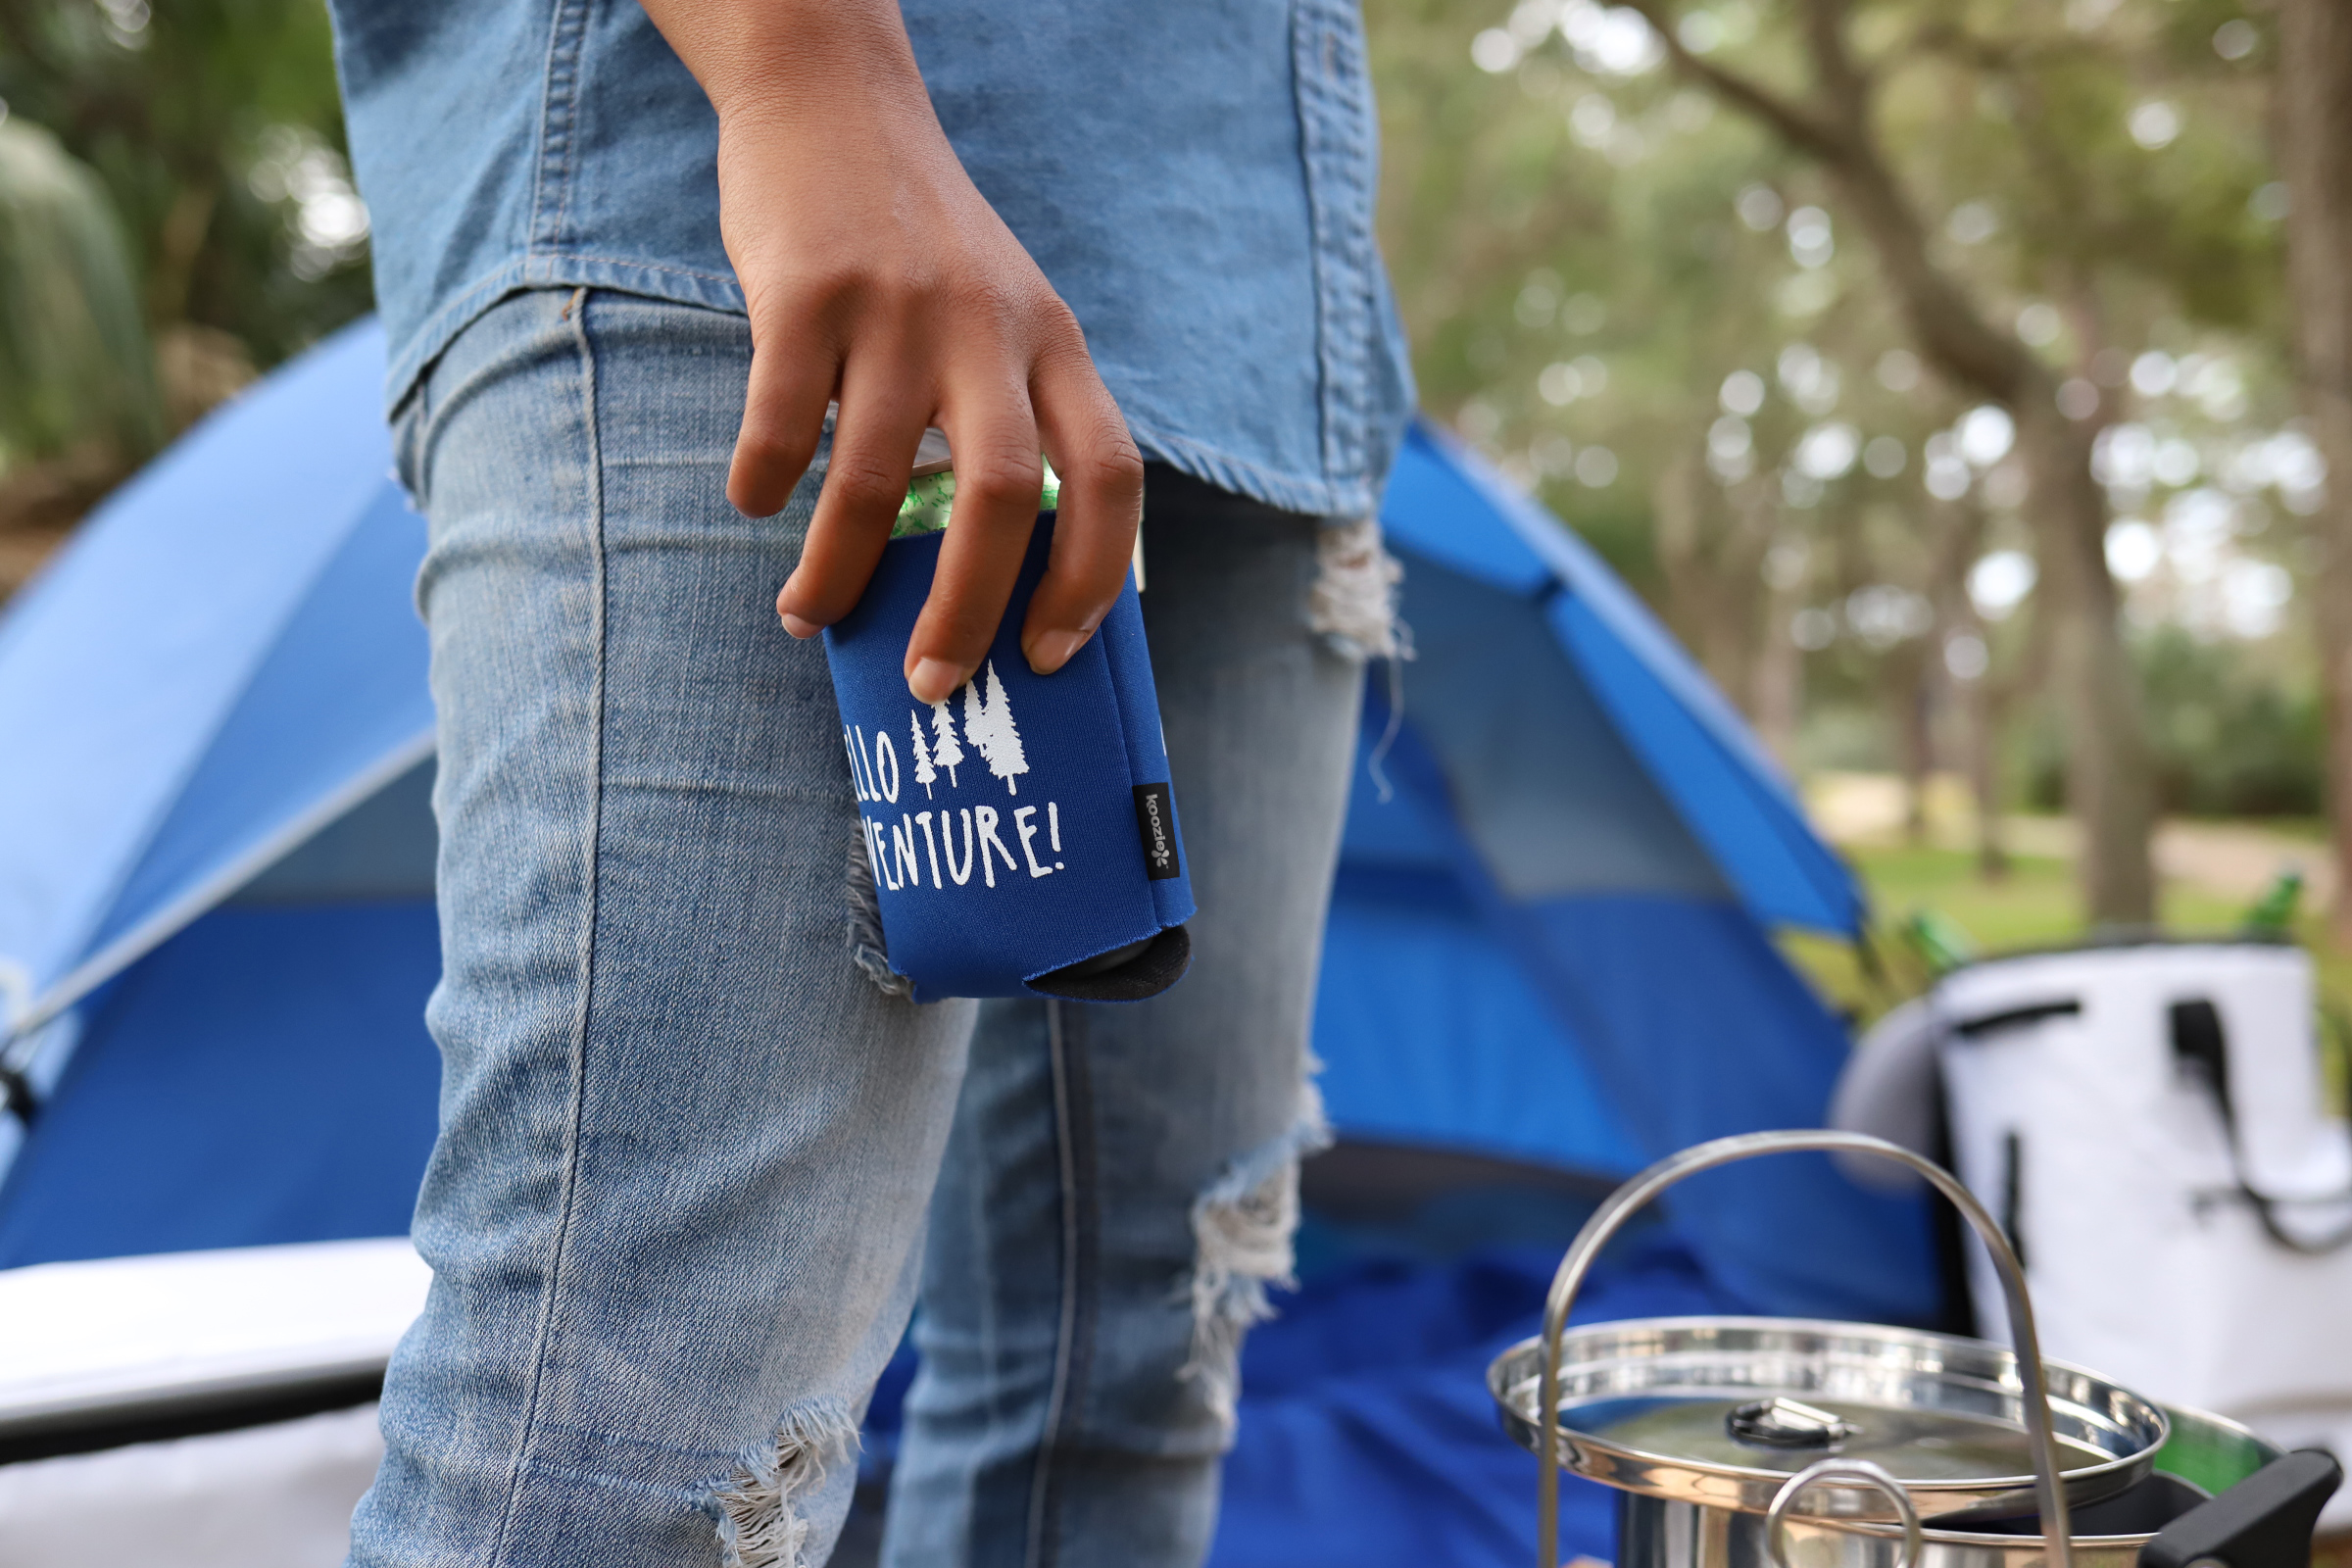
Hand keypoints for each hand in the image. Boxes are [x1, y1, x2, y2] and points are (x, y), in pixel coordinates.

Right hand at [639, 0, 1142, 702]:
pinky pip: (781, 422)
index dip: (1092, 579)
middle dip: (966, 612)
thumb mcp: (1001, 314)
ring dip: (836, 573)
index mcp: (1054, 344)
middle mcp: (990, 327)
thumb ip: (1010, 417)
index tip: (1051, 654)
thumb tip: (984, 579)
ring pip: (873, 480)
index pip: (1111, 477)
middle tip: (932, 685)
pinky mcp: (806, 290)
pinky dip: (762, 484)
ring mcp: (898, 308)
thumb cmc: (918, 244)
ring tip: (808, 617)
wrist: (833, 99)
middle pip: (1004, 498)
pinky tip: (754, 505)